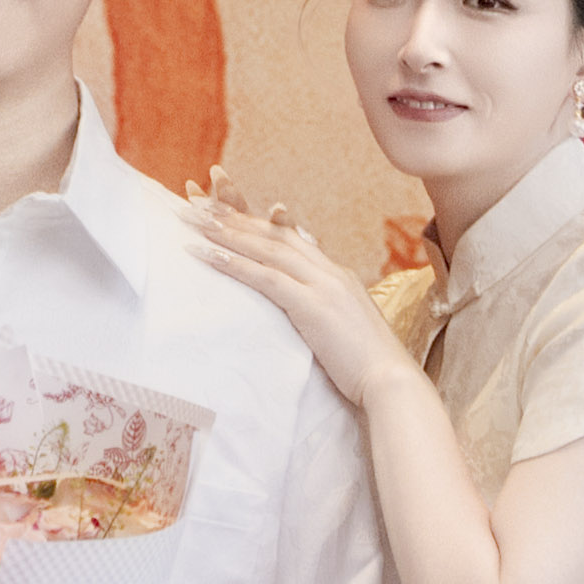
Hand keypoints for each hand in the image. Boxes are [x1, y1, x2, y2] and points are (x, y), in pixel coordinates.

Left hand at [185, 185, 404, 407]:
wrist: (391, 382)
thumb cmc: (367, 366)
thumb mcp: (341, 329)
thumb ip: (322, 312)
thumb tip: (304, 317)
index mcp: (336, 275)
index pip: (289, 238)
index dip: (255, 222)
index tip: (225, 211)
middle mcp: (329, 271)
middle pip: (274, 233)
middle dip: (234, 215)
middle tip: (197, 202)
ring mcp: (323, 285)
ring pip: (267, 248)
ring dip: (226, 231)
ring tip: (192, 219)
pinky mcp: (313, 305)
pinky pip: (266, 278)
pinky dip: (234, 263)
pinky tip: (206, 254)